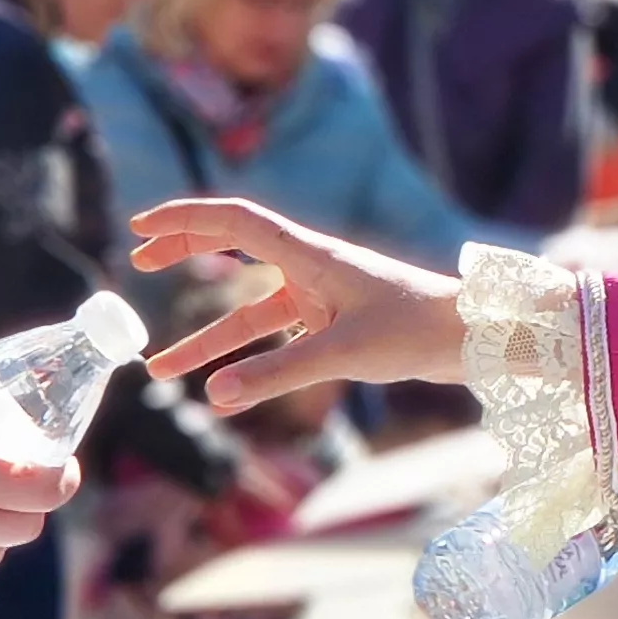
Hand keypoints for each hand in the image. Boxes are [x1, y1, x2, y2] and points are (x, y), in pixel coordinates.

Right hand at [129, 198, 468, 408]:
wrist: (479, 336)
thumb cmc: (419, 331)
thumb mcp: (343, 354)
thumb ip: (277, 375)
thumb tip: (213, 398)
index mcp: (311, 254)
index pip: (233, 221)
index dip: (183, 220)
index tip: (139, 229)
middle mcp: (313, 267)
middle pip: (234, 249)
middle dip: (184, 253)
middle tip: (137, 265)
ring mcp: (326, 296)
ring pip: (251, 311)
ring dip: (207, 338)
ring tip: (160, 369)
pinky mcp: (340, 324)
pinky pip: (279, 336)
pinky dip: (247, 357)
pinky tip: (225, 385)